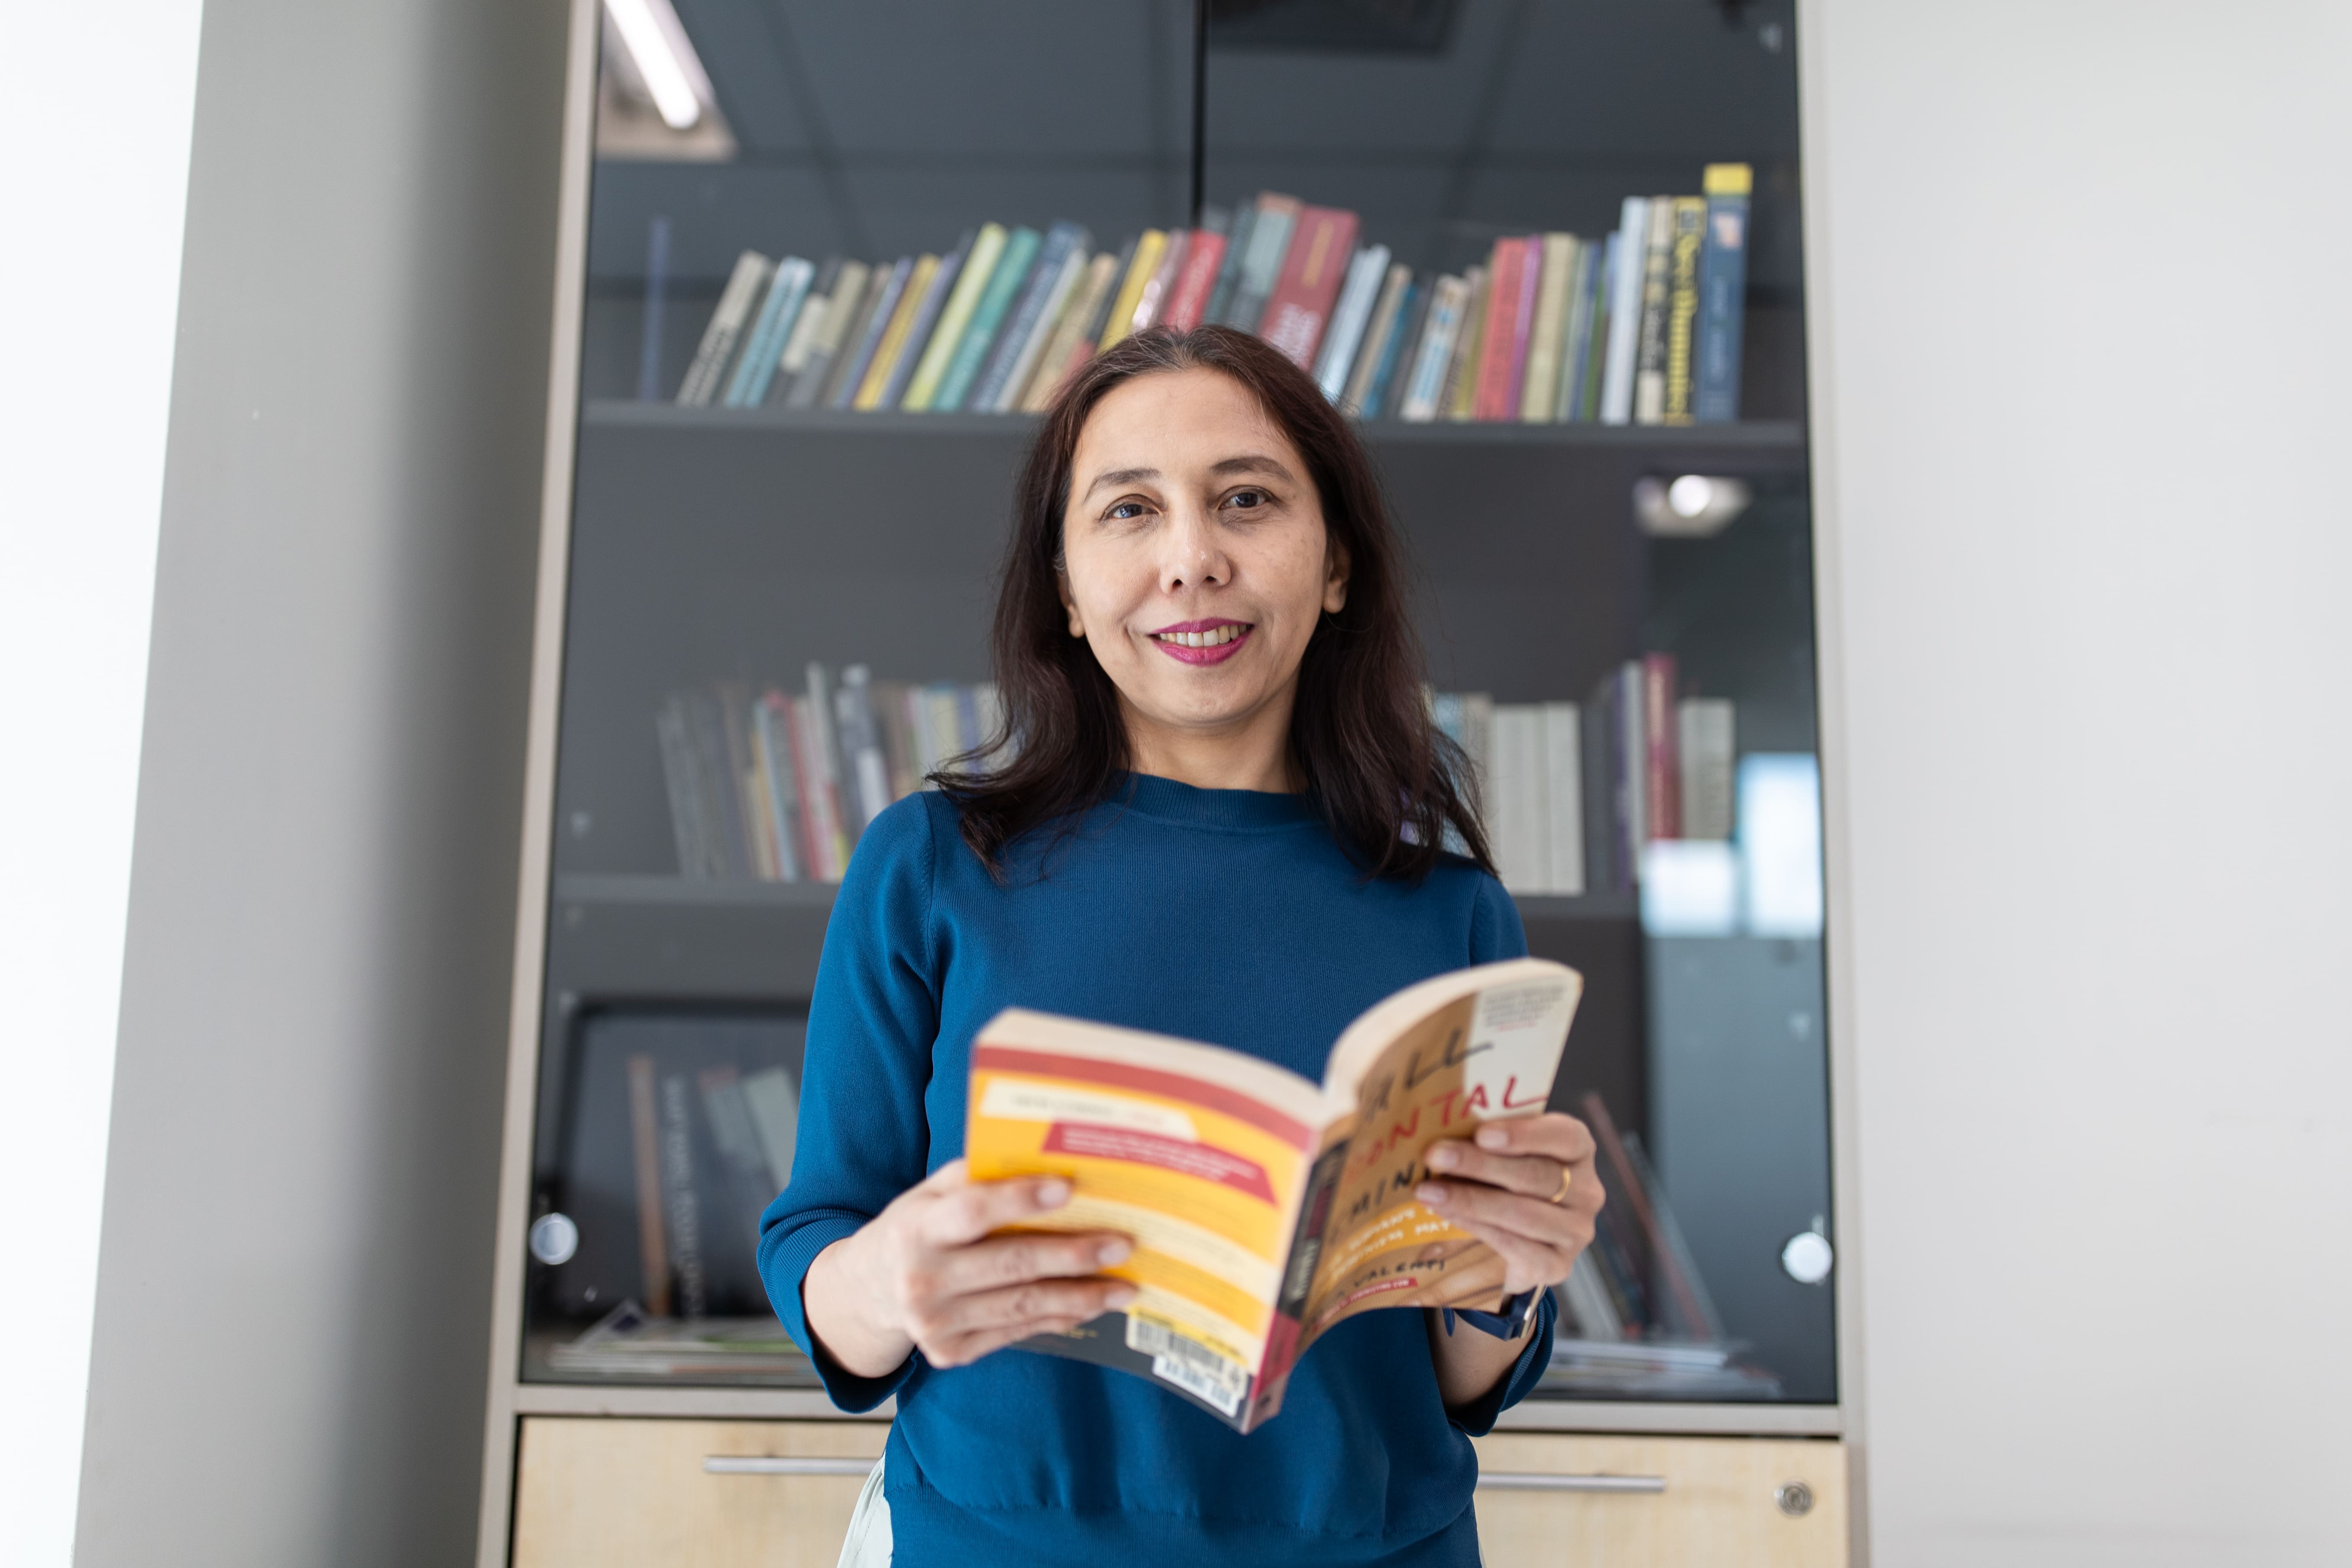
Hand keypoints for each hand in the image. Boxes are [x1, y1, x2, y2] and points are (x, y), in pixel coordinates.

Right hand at [803, 1159, 1135, 1376]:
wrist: (870, 1292)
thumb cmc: (916, 1228)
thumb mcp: (928, 1194)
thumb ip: (975, 1177)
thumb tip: (1043, 1158)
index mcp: (916, 1229)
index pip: (972, 1212)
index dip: (1020, 1200)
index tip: (1069, 1188)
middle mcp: (922, 1279)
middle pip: (1010, 1265)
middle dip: (1073, 1255)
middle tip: (1122, 1244)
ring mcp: (935, 1323)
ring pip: (1022, 1307)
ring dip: (1080, 1296)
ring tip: (1125, 1287)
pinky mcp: (950, 1352)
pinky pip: (1016, 1332)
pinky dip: (1057, 1319)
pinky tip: (1089, 1306)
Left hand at [1416, 1112, 1602, 1295]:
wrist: (1515, 1244)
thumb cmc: (1506, 1183)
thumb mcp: (1504, 1155)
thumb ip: (1487, 1141)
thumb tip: (1439, 1129)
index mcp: (1578, 1151)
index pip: (1564, 1136)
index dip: (1524, 1134)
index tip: (1481, 1133)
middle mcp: (1587, 1191)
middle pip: (1535, 1175)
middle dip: (1479, 1165)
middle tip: (1435, 1156)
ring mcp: (1576, 1232)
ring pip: (1522, 1213)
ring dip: (1469, 1201)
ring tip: (1428, 1191)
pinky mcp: (1558, 1265)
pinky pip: (1516, 1247)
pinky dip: (1476, 1229)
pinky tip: (1446, 1215)